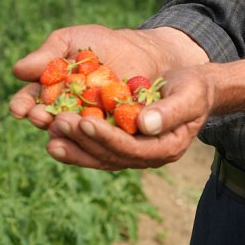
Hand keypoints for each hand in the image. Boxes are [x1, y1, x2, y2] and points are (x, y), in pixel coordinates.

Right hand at [8, 24, 205, 131]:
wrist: (142, 51)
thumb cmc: (101, 44)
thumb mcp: (72, 41)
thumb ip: (48, 54)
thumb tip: (17, 70)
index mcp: (50, 94)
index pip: (30, 101)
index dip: (23, 105)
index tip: (19, 108)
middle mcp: (66, 114)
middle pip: (48, 121)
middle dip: (42, 119)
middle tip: (40, 116)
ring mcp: (90, 126)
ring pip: (74, 133)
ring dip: (66, 131)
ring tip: (61, 124)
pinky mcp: (114, 134)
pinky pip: (103, 139)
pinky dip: (97, 136)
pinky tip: (93, 132)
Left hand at [43, 65, 215, 169]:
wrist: (194, 88)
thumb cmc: (195, 88)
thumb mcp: (190, 94)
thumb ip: (171, 111)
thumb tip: (146, 124)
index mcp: (165, 148)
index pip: (130, 148)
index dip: (106, 137)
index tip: (83, 122)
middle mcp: (147, 156)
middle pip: (110, 155)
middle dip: (83, 141)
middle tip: (58, 123)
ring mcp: (133, 152)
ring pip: (99, 155)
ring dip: (74, 146)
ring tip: (50, 134)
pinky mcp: (122, 143)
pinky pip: (97, 147)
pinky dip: (76, 143)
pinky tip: (55, 134)